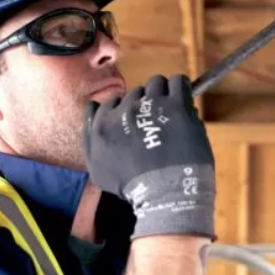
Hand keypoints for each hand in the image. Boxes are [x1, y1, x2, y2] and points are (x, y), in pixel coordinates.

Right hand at [82, 74, 215, 239]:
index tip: (135, 123)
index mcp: (103, 124)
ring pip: (156, 83)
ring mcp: (152, 105)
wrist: (164, 192)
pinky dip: (182, 87)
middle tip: (156, 123)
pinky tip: (184, 100)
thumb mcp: (98, 170)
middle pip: (135, 93)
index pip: (111, 102)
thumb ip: (90, 138)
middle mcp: (125, 110)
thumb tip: (93, 109)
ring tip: (171, 111)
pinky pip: (179, 81)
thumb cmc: (132, 187)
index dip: (124, 112)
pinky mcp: (177, 105)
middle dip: (145, 105)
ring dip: (163, 94)